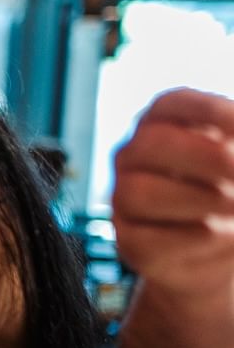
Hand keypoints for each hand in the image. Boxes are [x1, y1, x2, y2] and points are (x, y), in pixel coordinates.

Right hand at [113, 89, 233, 297]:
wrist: (225, 242)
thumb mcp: (233, 159)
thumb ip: (231, 147)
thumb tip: (231, 150)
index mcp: (162, 123)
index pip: (171, 105)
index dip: (209, 112)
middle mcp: (135, 157)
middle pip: (151, 145)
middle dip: (205, 158)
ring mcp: (125, 199)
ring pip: (137, 192)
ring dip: (197, 200)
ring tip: (233, 208)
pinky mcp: (129, 242)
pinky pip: (145, 239)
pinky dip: (192, 238)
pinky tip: (219, 235)